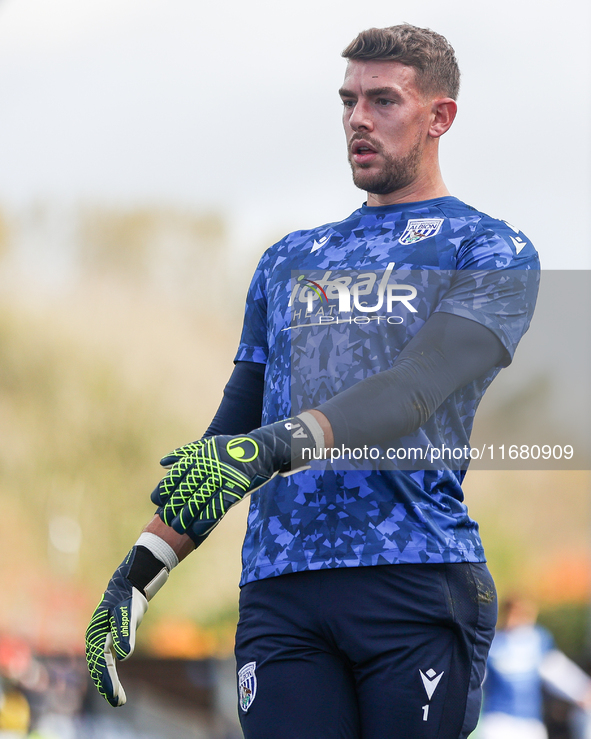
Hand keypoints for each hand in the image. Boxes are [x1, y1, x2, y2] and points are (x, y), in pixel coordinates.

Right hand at [85, 546, 169, 705]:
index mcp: (96, 634)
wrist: (129, 584)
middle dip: (107, 685)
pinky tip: (114, 684)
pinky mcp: (109, 639)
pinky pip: (106, 661)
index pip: (101, 662)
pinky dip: (109, 673)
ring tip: (118, 699)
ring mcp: (101, 639)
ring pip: (101, 666)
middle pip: (99, 667)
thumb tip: (125, 655)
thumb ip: (126, 633)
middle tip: (119, 702)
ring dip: (108, 682)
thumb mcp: (128, 614)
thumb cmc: (127, 598)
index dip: (108, 680)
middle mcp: (95, 639)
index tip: (115, 695)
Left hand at [151, 415, 319, 539]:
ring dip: (187, 515)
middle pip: (187, 489)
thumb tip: (163, 463)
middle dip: (174, 505)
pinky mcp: (236, 488)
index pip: (178, 473)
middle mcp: (210, 466)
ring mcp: (223, 478)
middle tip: (164, 520)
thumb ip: (185, 453)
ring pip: (200, 499)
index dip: (165, 487)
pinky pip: (218, 506)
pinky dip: (206, 518)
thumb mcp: (208, 445)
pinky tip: (197, 528)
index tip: (156, 500)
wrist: (262, 450)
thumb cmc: (232, 449)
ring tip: (177, 528)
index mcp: (201, 456)